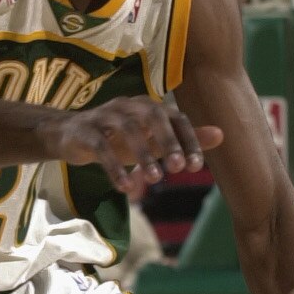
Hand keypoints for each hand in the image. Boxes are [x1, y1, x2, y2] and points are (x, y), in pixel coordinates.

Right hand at [51, 97, 222, 188]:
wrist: (71, 136)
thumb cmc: (118, 139)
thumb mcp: (153, 140)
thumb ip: (184, 138)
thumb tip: (222, 134)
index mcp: (148, 106)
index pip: (175, 117)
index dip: (188, 140)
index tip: (196, 168)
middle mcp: (128, 105)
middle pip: (152, 116)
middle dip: (167, 142)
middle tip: (178, 170)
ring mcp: (105, 116)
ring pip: (127, 129)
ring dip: (143, 155)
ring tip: (155, 180)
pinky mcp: (85, 131)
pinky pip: (101, 147)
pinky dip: (115, 168)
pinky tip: (127, 187)